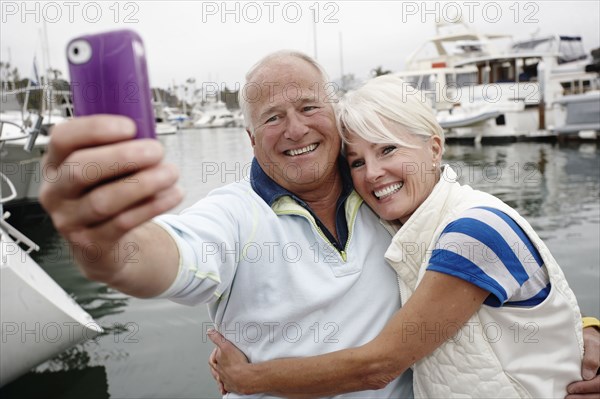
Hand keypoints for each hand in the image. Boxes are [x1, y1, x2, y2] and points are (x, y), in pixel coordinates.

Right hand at [40, 115, 181, 279]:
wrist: (103, 244)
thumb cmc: (106, 194)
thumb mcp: (103, 169)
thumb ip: (117, 149)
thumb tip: (149, 133)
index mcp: (55, 163)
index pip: (62, 138)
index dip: (95, 129)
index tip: (131, 127)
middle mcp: (56, 191)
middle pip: (80, 169)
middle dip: (123, 156)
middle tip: (157, 150)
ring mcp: (69, 220)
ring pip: (103, 200)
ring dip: (143, 183)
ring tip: (171, 173)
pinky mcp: (90, 244)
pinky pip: (123, 223)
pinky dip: (152, 206)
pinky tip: (173, 194)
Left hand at [207, 329, 250, 394]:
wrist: (244, 377)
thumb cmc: (236, 363)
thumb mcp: (226, 346)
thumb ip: (217, 338)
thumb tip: (209, 332)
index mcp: (217, 362)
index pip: (212, 358)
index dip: (215, 353)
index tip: (219, 349)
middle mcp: (220, 372)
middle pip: (215, 369)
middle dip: (216, 366)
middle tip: (219, 363)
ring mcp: (225, 380)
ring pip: (219, 379)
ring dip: (219, 377)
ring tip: (219, 377)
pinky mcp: (231, 386)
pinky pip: (226, 387)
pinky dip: (225, 386)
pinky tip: (225, 387)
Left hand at [566, 327, 599, 397]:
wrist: (590, 341)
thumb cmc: (590, 341)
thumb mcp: (591, 344)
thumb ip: (591, 358)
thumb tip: (587, 376)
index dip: (586, 388)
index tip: (571, 388)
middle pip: (599, 393)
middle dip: (584, 397)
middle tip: (568, 398)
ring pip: (598, 396)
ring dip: (584, 398)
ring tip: (569, 398)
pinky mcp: (597, 383)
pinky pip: (596, 393)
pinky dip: (586, 396)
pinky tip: (576, 396)